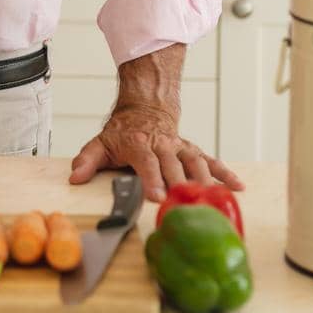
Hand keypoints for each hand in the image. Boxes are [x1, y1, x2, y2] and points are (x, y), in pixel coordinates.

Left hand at [68, 102, 243, 201]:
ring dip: (206, 181)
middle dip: (180, 185)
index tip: (157, 196)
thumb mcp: (100, 143)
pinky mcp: (193, 150)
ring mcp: (180, 147)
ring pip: (196, 163)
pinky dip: (226, 173)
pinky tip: (237, 187)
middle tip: (187, 203)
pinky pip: (212, 161)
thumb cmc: (122, 131)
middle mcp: (163, 145)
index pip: (146, 163)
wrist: (145, 108)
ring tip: (214, 200)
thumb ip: (87, 161)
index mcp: (139, 145)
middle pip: (174, 166)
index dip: (152, 179)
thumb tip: (75, 177)